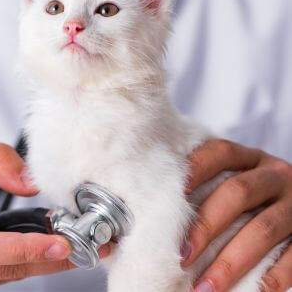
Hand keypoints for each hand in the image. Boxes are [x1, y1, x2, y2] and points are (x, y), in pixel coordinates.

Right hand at [0, 134, 86, 291]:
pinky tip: (44, 250)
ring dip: (40, 264)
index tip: (62, 243)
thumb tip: (30, 182)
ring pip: (1, 279)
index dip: (23, 249)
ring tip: (76, 244)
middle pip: (0, 271)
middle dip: (49, 259)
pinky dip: (21, 265)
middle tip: (90, 245)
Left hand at [182, 139, 291, 291]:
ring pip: (263, 229)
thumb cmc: (250, 200)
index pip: (220, 152)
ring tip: (205, 288)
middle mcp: (275, 176)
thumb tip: (155, 219)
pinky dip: (272, 278)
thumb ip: (205, 190)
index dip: (196, 167)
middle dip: (206, 226)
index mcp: (250, 160)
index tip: (173, 192)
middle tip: (182, 256)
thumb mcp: (234, 183)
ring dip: (230, 263)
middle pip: (237, 192)